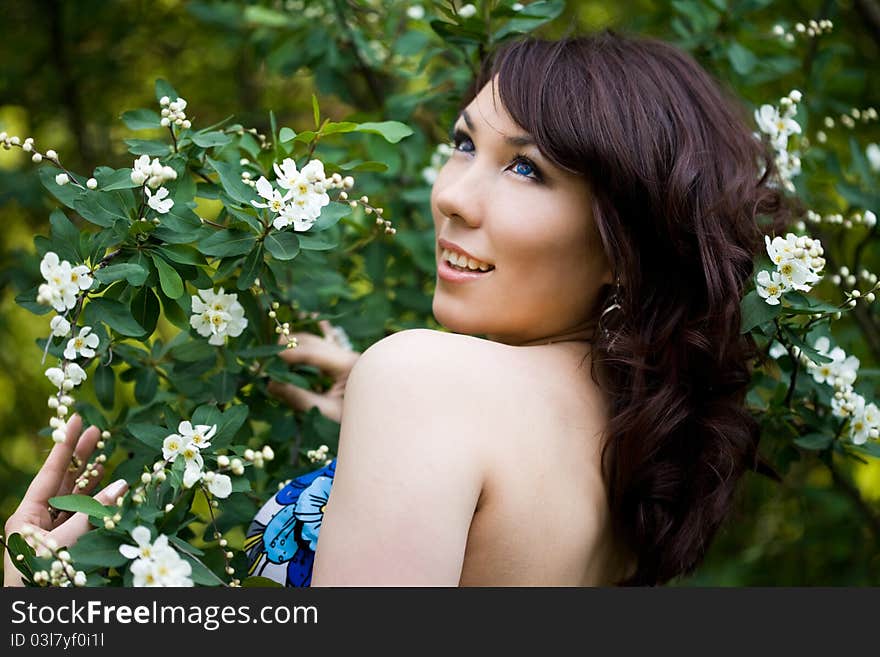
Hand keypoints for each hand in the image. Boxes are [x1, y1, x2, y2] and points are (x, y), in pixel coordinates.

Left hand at [3, 414, 127, 585]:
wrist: (38, 614)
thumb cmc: (42, 579)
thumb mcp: (65, 542)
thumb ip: (93, 512)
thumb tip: (122, 484)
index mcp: (26, 517)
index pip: (49, 472)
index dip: (65, 445)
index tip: (76, 418)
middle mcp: (38, 522)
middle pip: (62, 482)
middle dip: (80, 457)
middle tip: (97, 431)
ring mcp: (53, 534)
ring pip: (75, 498)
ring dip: (92, 477)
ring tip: (105, 455)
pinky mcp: (68, 546)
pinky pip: (84, 517)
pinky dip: (98, 501)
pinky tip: (110, 488)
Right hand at [267, 319, 360, 423]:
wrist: (376, 428)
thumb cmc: (356, 423)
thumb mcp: (326, 413)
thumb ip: (298, 397)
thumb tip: (270, 383)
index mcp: (349, 365)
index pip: (313, 352)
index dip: (287, 354)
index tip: (265, 360)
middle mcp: (348, 355)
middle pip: (312, 342)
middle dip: (286, 347)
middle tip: (262, 357)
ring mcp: (346, 357)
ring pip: (314, 343)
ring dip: (292, 347)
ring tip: (269, 356)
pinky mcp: (341, 363)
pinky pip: (319, 350)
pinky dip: (303, 348)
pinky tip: (285, 342)